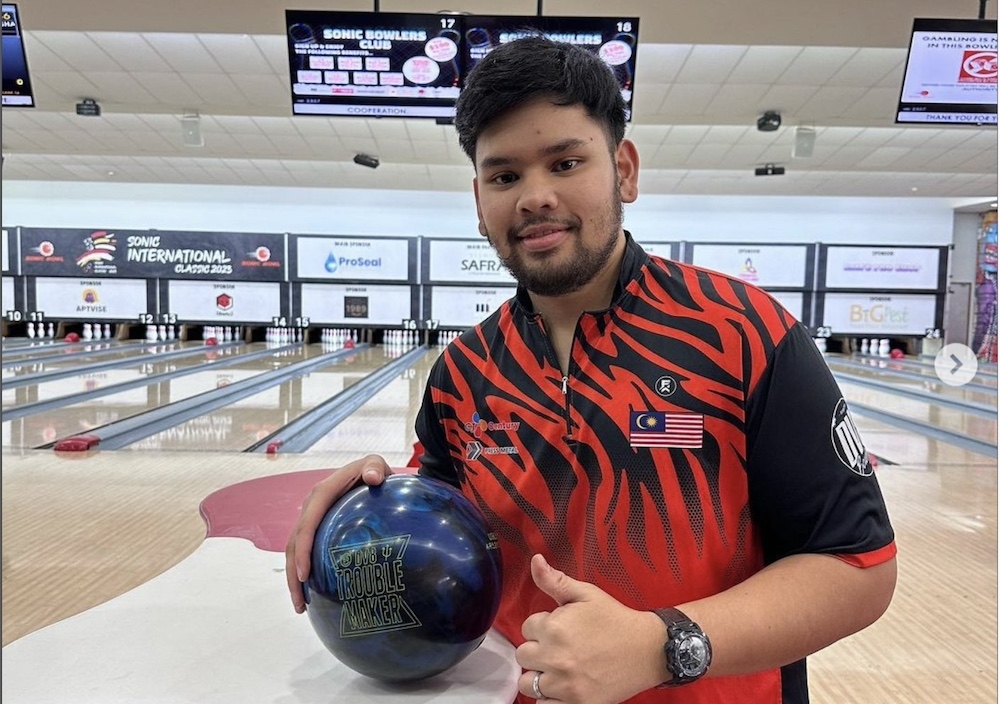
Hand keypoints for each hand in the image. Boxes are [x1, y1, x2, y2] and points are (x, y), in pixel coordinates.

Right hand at [285, 454, 392, 612]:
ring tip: (301, 606)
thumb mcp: (375, 464)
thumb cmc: (374, 471)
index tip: (304, 575)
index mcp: (321, 493)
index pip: (307, 525)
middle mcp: (311, 507)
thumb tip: (373, 477)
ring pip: (294, 552)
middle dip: (292, 574)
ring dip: (294, 579)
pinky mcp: (316, 529)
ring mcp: (311, 518)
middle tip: (300, 604)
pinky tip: (312, 594)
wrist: (371, 473)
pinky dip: (303, 572)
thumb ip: (375, 468)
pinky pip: (305, 551)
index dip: (302, 550)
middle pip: (294, 544)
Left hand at [515, 555, 666, 703]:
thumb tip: (535, 560)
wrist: (649, 650)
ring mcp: (564, 684)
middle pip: (523, 655)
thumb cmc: (616, 620)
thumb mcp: (587, 594)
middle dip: (537, 649)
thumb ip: (555, 580)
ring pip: (528, 683)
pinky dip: (548, 699)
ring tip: (558, 668)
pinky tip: (562, 686)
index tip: (559, 629)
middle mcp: (555, 657)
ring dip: (539, 675)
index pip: (526, 628)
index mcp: (554, 627)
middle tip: (559, 648)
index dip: (542, 627)